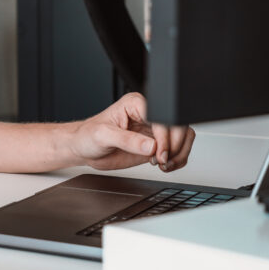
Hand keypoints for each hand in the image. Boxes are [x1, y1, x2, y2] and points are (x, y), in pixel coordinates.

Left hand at [69, 92, 194, 171]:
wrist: (85, 148)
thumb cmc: (88, 136)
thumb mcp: (102, 135)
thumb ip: (127, 140)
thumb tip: (151, 146)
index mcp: (136, 104)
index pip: (162, 117)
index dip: (164, 136)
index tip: (159, 153)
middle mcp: (149, 115)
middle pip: (179, 126)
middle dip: (174, 146)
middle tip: (162, 161)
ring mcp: (153, 130)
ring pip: (184, 137)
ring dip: (179, 153)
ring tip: (164, 164)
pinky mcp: (156, 144)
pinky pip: (178, 150)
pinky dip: (177, 160)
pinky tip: (164, 165)